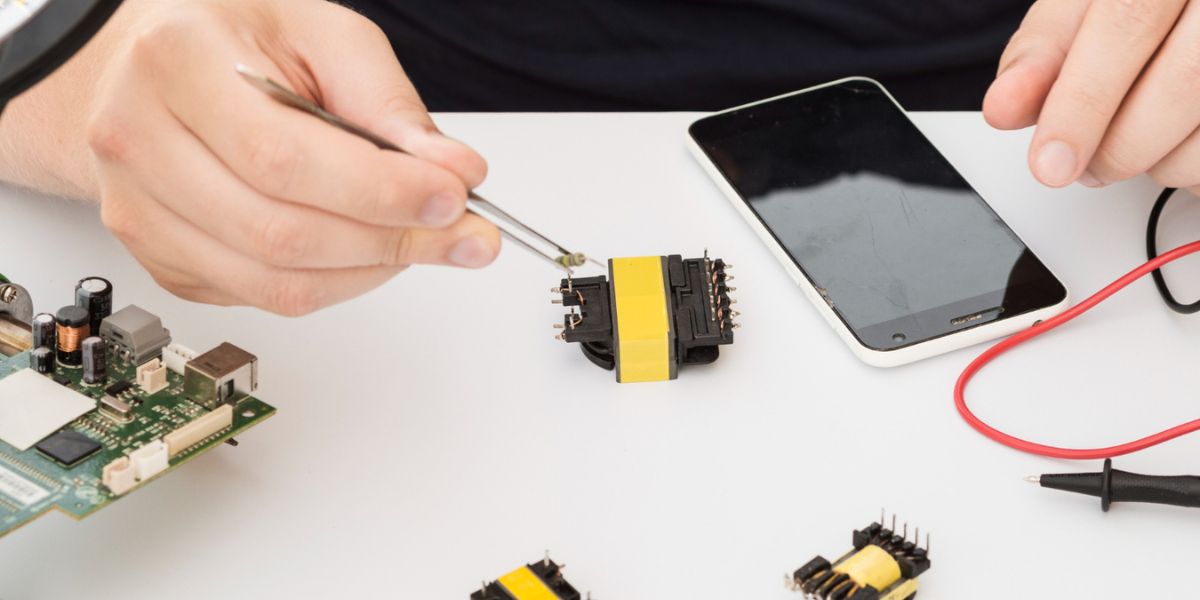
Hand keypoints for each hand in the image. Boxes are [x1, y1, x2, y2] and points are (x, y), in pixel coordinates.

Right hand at [0, 0, 498, 315]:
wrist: (146, 64)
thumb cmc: (231, 37)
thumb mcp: (321, 34)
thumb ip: (389, 104)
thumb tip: (453, 171)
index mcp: (177, 64)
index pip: (286, 159)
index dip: (381, 192)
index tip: (452, 197)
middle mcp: (139, 141)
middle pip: (282, 233)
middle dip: (391, 242)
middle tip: (460, 232)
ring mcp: (139, 210)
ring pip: (274, 282)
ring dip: (369, 272)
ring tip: (421, 242)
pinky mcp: (160, 259)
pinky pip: (262, 299)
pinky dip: (333, 285)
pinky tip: (363, 251)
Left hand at [983, 0, 1199, 194]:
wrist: (1191, 6)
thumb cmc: (1142, 1)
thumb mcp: (1088, 2)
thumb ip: (1045, 51)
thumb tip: (1005, 106)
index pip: (1127, 26)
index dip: (1083, 102)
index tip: (1050, 163)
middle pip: (1183, 81)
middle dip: (1118, 145)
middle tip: (1081, 165)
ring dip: (1160, 163)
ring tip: (1132, 143)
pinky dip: (1195, 168)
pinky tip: (1177, 142)